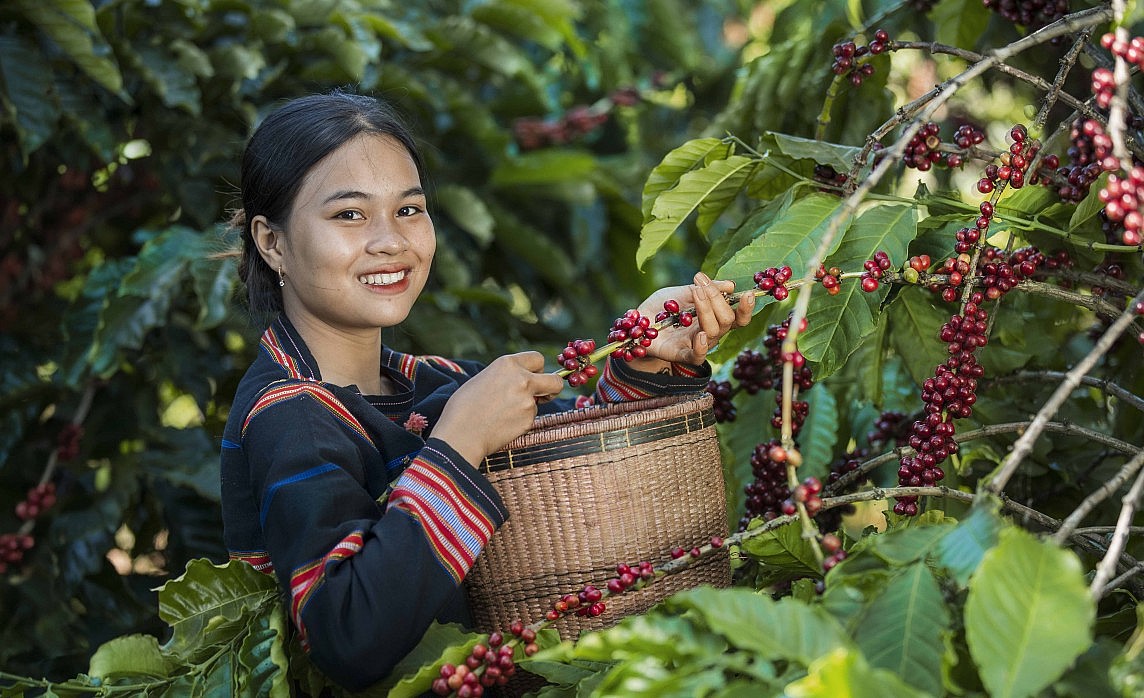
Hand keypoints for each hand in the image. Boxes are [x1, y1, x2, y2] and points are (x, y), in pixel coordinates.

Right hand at [433, 351, 564, 465]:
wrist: (460, 435)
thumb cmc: (463, 408)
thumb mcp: (483, 379)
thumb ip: (505, 376)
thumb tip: (520, 380)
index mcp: (508, 364)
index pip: (538, 358)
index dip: (538, 369)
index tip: (534, 377)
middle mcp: (522, 379)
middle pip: (555, 380)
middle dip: (552, 388)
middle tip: (543, 395)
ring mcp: (528, 400)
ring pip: (539, 402)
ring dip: (529, 407)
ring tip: (503, 413)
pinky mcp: (529, 420)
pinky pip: (531, 418)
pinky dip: (521, 421)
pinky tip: (502, 424)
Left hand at [632, 272, 754, 369]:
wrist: (636, 322)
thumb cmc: (662, 307)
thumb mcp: (683, 292)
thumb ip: (705, 289)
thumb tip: (730, 285)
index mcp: (713, 318)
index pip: (737, 317)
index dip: (745, 308)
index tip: (747, 293)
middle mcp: (709, 332)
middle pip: (726, 321)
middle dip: (717, 299)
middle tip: (701, 284)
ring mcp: (696, 344)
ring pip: (714, 332)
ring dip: (707, 310)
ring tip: (696, 293)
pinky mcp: (681, 354)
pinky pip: (697, 356)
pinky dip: (701, 346)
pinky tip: (700, 334)